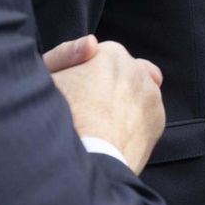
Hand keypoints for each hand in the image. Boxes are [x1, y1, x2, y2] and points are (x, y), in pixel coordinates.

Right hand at [45, 36, 165, 174]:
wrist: (83, 161)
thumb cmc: (59, 117)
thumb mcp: (47, 79)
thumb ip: (66, 54)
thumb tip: (92, 43)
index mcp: (110, 53)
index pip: (98, 58)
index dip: (82, 77)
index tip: (72, 96)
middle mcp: (137, 69)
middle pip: (119, 74)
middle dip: (106, 86)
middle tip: (85, 112)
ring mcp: (151, 95)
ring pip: (134, 92)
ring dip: (122, 103)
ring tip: (98, 127)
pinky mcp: (158, 120)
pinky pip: (144, 115)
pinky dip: (132, 123)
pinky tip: (113, 137)